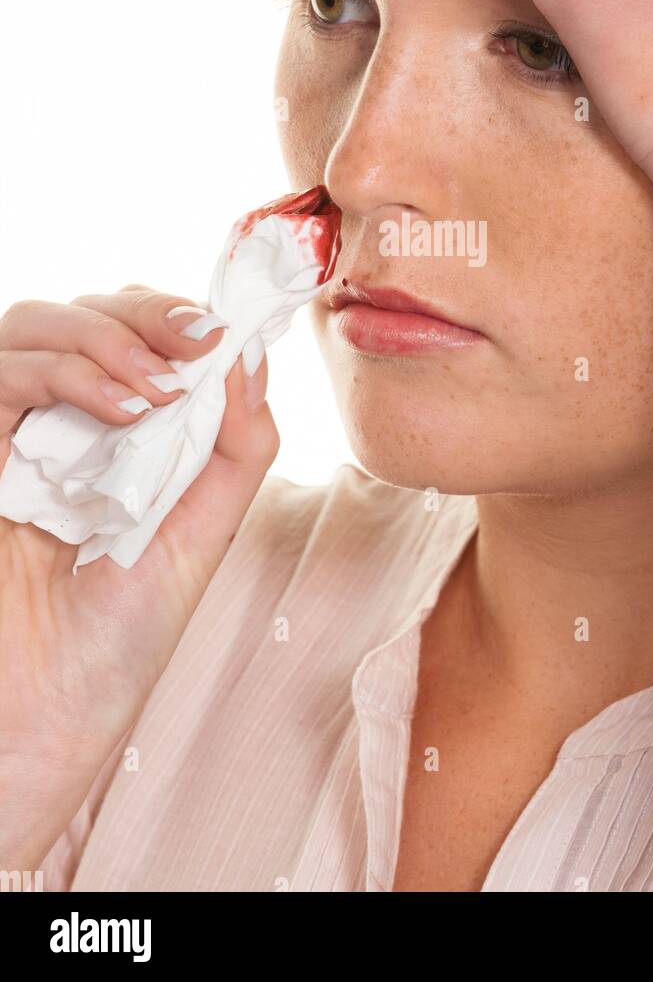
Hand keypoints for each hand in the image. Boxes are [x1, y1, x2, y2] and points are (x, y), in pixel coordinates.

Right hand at [0, 287, 277, 865]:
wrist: (54, 716)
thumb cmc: (121, 635)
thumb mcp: (204, 530)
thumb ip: (235, 446)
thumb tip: (252, 357)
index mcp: (111, 432)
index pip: (129, 330)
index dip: (170, 314)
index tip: (220, 330)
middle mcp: (55, 423)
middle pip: (82, 312)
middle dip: (144, 313)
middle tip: (194, 342)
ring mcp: (10, 435)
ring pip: (34, 326)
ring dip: (106, 339)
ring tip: (157, 390)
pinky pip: (2, 378)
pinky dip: (66, 374)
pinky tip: (123, 409)